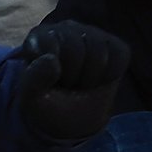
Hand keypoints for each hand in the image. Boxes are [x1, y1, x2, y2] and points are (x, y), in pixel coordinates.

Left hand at [17, 21, 129, 142]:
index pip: (52, 46)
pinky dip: (111, 74)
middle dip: (74, 76)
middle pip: (78, 48)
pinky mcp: (113, 44)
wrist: (70, 122)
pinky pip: (120, 54)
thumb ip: (33, 80)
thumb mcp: (31, 100)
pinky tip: (98, 80)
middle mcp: (66, 29)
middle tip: (67, 87)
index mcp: (40, 37)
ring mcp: (91, 34)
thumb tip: (51, 60)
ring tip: (81, 83)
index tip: (50, 85)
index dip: (55, 72)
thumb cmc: (47, 106)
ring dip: (92, 77)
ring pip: (100, 51)